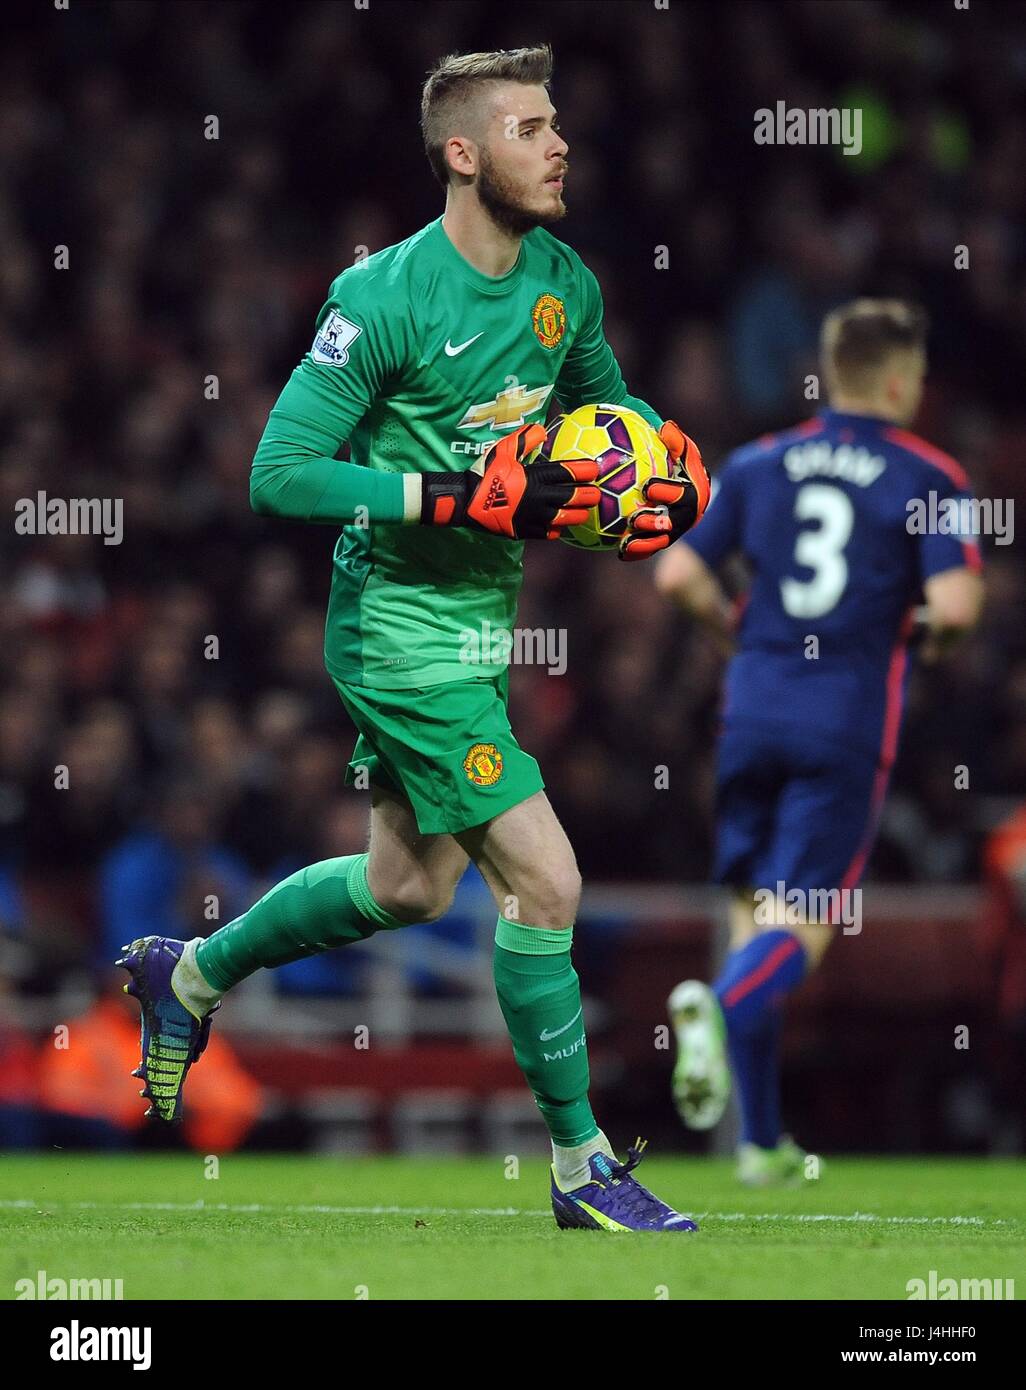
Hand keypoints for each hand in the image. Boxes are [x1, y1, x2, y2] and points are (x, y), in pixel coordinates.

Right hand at [420, 423, 599, 539]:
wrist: (467, 501)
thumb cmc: (485, 472)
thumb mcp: (503, 450)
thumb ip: (525, 440)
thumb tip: (542, 430)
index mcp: (536, 476)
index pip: (568, 473)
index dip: (585, 471)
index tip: (595, 469)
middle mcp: (539, 498)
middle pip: (572, 498)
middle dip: (588, 496)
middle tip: (596, 494)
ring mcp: (533, 517)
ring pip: (564, 519)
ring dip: (576, 515)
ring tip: (583, 514)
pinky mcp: (525, 531)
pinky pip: (547, 533)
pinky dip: (556, 530)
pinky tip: (559, 527)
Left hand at [619, 421, 709, 560]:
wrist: (686, 485)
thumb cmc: (680, 462)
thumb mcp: (682, 450)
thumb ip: (675, 441)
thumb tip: (666, 427)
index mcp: (695, 492)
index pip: (683, 494)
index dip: (667, 492)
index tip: (647, 487)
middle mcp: (687, 515)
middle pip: (673, 523)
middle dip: (655, 523)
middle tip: (635, 520)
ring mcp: (675, 530)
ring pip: (661, 541)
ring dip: (645, 543)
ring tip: (625, 544)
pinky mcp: (663, 541)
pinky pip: (650, 549)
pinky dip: (637, 552)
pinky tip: (620, 551)